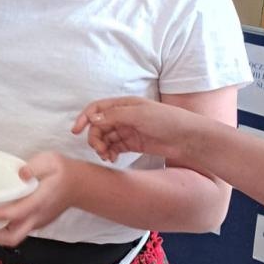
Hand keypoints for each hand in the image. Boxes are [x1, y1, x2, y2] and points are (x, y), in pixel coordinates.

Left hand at [0, 151, 77, 246]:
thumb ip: (34, 166)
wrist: (80, 185)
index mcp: (39, 202)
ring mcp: (38, 222)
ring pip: (15, 237)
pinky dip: (7, 229)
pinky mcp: (37, 222)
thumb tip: (20, 173)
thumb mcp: (50, 161)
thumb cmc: (63, 172)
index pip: (15, 214)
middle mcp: (37, 217)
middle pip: (13, 238)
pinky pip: (19, 230)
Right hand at [73, 96, 199, 164]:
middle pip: (99, 126)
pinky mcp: (133, 144)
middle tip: (99, 150)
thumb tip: (92, 119)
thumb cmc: (166, 120)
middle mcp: (124, 116)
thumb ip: (114, 116)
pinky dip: (110, 153)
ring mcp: (128, 131)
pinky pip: (114, 147)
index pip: (97, 109)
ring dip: (102, 147)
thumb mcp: (138, 115)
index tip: (76, 131)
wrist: (188, 138)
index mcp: (124, 104)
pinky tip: (113, 159)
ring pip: (106, 138)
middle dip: (95, 137)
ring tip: (107, 157)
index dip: (84, 118)